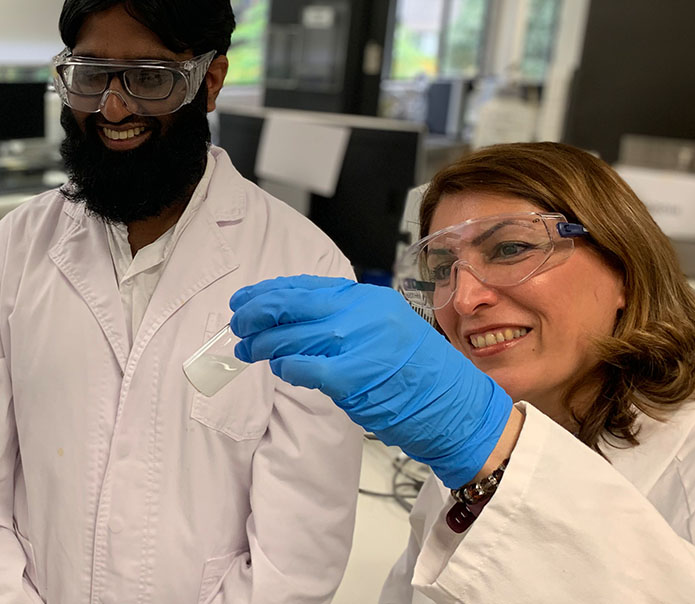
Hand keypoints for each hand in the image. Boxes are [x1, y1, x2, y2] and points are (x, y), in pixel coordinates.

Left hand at [230, 275, 512, 488]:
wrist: (457, 407)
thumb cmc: (420, 374)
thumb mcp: (384, 328)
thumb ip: (343, 319)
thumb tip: (291, 318)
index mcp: (367, 298)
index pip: (305, 287)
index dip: (268, 293)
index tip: (244, 300)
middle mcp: (362, 314)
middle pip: (291, 306)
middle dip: (256, 314)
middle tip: (237, 325)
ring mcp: (358, 344)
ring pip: (291, 337)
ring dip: (263, 345)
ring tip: (246, 351)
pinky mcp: (353, 377)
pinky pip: (303, 368)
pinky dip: (286, 368)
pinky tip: (280, 370)